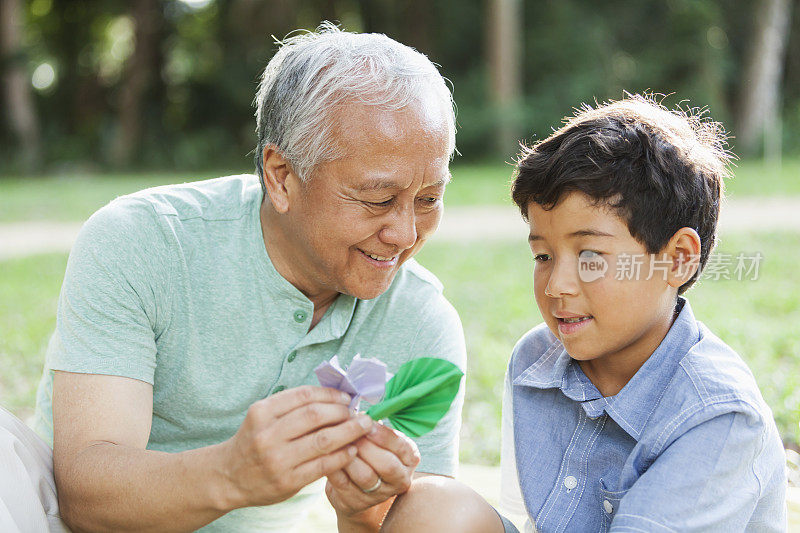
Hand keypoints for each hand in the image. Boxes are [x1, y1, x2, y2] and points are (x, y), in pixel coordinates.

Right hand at [219, 386, 373, 508]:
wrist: (229, 477)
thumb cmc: (255, 441)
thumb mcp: (264, 417)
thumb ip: (293, 406)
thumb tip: (335, 396)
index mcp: (262, 412)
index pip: (304, 395)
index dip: (331, 394)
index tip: (346, 397)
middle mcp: (267, 434)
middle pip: (316, 415)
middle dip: (343, 412)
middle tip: (358, 412)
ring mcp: (277, 459)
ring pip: (323, 440)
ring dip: (349, 431)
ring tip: (363, 427)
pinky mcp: (288, 481)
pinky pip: (323, 465)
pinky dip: (342, 455)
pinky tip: (352, 449)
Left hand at [325, 423, 420, 521]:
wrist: (359, 485)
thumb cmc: (372, 451)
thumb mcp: (382, 439)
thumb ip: (375, 428)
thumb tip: (357, 416)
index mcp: (410, 459)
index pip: (401, 447)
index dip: (383, 435)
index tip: (367, 422)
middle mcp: (400, 479)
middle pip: (387, 465)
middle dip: (366, 446)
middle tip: (350, 432)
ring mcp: (379, 495)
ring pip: (365, 477)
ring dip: (349, 457)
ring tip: (337, 441)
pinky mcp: (357, 503)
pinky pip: (344, 484)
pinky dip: (334, 467)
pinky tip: (327, 454)